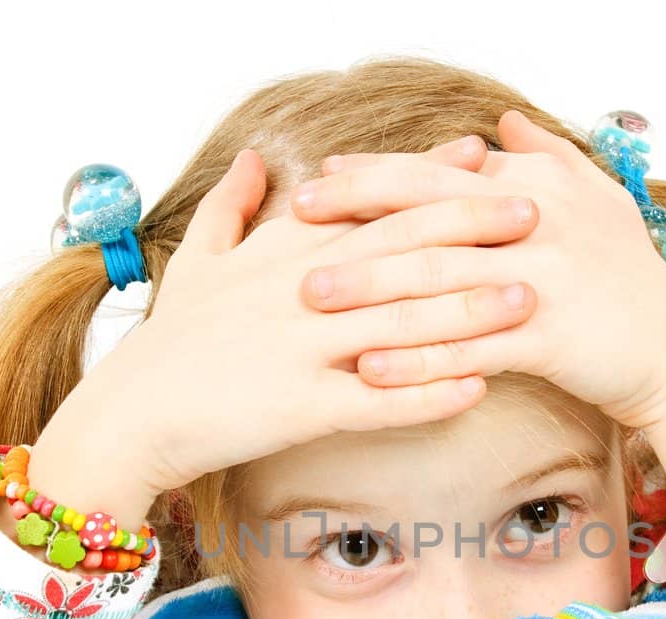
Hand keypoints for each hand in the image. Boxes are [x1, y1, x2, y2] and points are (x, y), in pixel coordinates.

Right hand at [27, 140, 537, 520]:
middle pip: (398, 250)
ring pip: (400, 322)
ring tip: (528, 300)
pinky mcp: (300, 408)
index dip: (427, 179)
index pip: (366, 202)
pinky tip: (478, 388)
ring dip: (469, 310)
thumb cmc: (170, 341)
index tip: (482, 157)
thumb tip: (251, 160)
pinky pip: (377, 400)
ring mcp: (301, 349)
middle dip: (469, 230)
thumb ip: (230, 208)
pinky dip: (429, 394)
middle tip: (533, 214)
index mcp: (279, 251)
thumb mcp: (197, 261)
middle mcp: (297, 291)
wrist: (132, 414)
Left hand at [289, 110, 665, 431]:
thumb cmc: (630, 281)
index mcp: (537, 187)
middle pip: (428, 217)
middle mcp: (536, 225)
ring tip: (312, 300)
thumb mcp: (597, 203)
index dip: (376, 176)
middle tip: (295, 230)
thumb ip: (545, 157)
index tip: (321, 180)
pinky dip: (415, 359)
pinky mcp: (548, 339)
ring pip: (439, 283)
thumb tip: (500, 123)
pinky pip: (467, 349)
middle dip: (356, 221)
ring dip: (370, 290)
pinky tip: (368, 369)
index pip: (440, 173)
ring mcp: (542, 282)